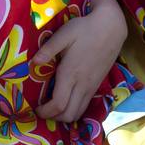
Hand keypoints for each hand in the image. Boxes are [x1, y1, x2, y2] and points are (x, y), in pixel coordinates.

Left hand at [32, 0, 127, 122]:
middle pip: (68, 115)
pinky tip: (68, 99)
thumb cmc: (85, 28)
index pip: (58, 105)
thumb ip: (48, 49)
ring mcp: (92, 86)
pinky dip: (74, 109)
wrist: (111, 27)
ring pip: (78, 113)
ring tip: (54, 106)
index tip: (35, 108)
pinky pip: (85, 105)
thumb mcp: (64, 34)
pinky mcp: (97, 84)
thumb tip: (33, 63)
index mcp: (71, 73)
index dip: (45, 112)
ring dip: (64, 115)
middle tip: (43, 109)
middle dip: (53, 117)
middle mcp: (82, 84)